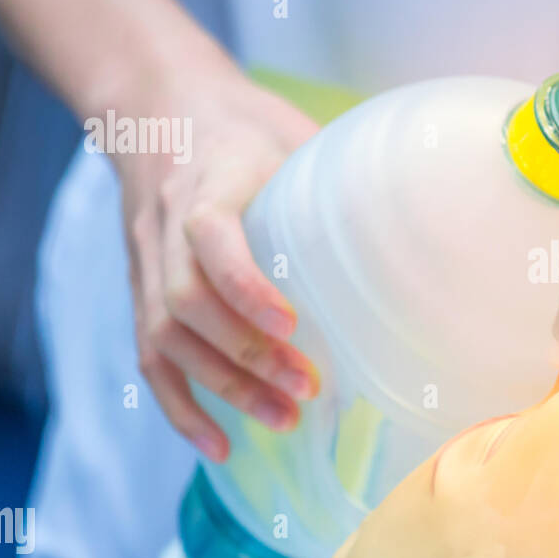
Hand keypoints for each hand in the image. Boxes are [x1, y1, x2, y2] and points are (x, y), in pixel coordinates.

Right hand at [111, 68, 321, 461]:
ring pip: (165, 339)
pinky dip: (181, 407)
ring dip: (222, 388)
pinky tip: (220, 446)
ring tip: (282, 419)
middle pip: (185, 303)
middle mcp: (164, 226)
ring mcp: (145, 263)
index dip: (245, 287)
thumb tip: (419, 217)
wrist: (160, 111)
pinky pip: (149, 358)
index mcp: (207, 180)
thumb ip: (336, 176)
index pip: (209, 237)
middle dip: (245, 355)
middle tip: (305, 388)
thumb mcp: (292, 132)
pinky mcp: (140, 290)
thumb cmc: (245, 126)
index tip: (292, 325)